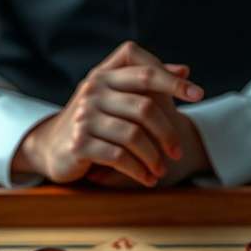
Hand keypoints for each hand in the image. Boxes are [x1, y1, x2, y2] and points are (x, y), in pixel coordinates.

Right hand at [86, 62, 210, 187]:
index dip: (171, 81)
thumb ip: (146, 83)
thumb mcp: (115, 97)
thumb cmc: (93, 122)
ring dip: (153, 157)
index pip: (144, 71)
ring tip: (161, 170)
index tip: (198, 95)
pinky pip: (119, 157)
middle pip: (144, 107)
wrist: (51, 147)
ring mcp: (84, 117)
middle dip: (168, 132)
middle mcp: (92, 91)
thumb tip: (184, 71)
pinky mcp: (79, 144)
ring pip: (133, 135)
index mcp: (104, 75)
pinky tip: (147, 179)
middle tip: (177, 152)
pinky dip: (138, 171)